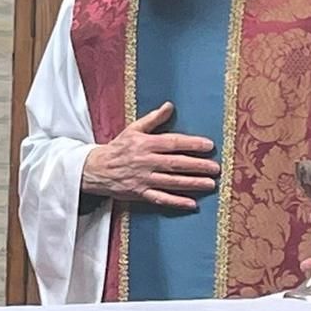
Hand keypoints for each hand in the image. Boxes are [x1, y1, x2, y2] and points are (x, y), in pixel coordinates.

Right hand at [81, 101, 218, 209]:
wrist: (95, 168)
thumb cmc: (118, 148)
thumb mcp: (133, 129)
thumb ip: (153, 119)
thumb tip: (169, 106)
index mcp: (145, 144)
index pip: (172, 143)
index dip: (191, 144)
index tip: (209, 145)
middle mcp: (145, 161)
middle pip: (175, 163)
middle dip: (197, 165)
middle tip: (215, 168)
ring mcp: (143, 179)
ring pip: (171, 182)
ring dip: (192, 183)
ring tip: (209, 184)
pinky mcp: (140, 193)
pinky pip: (160, 198)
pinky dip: (176, 202)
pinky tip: (191, 204)